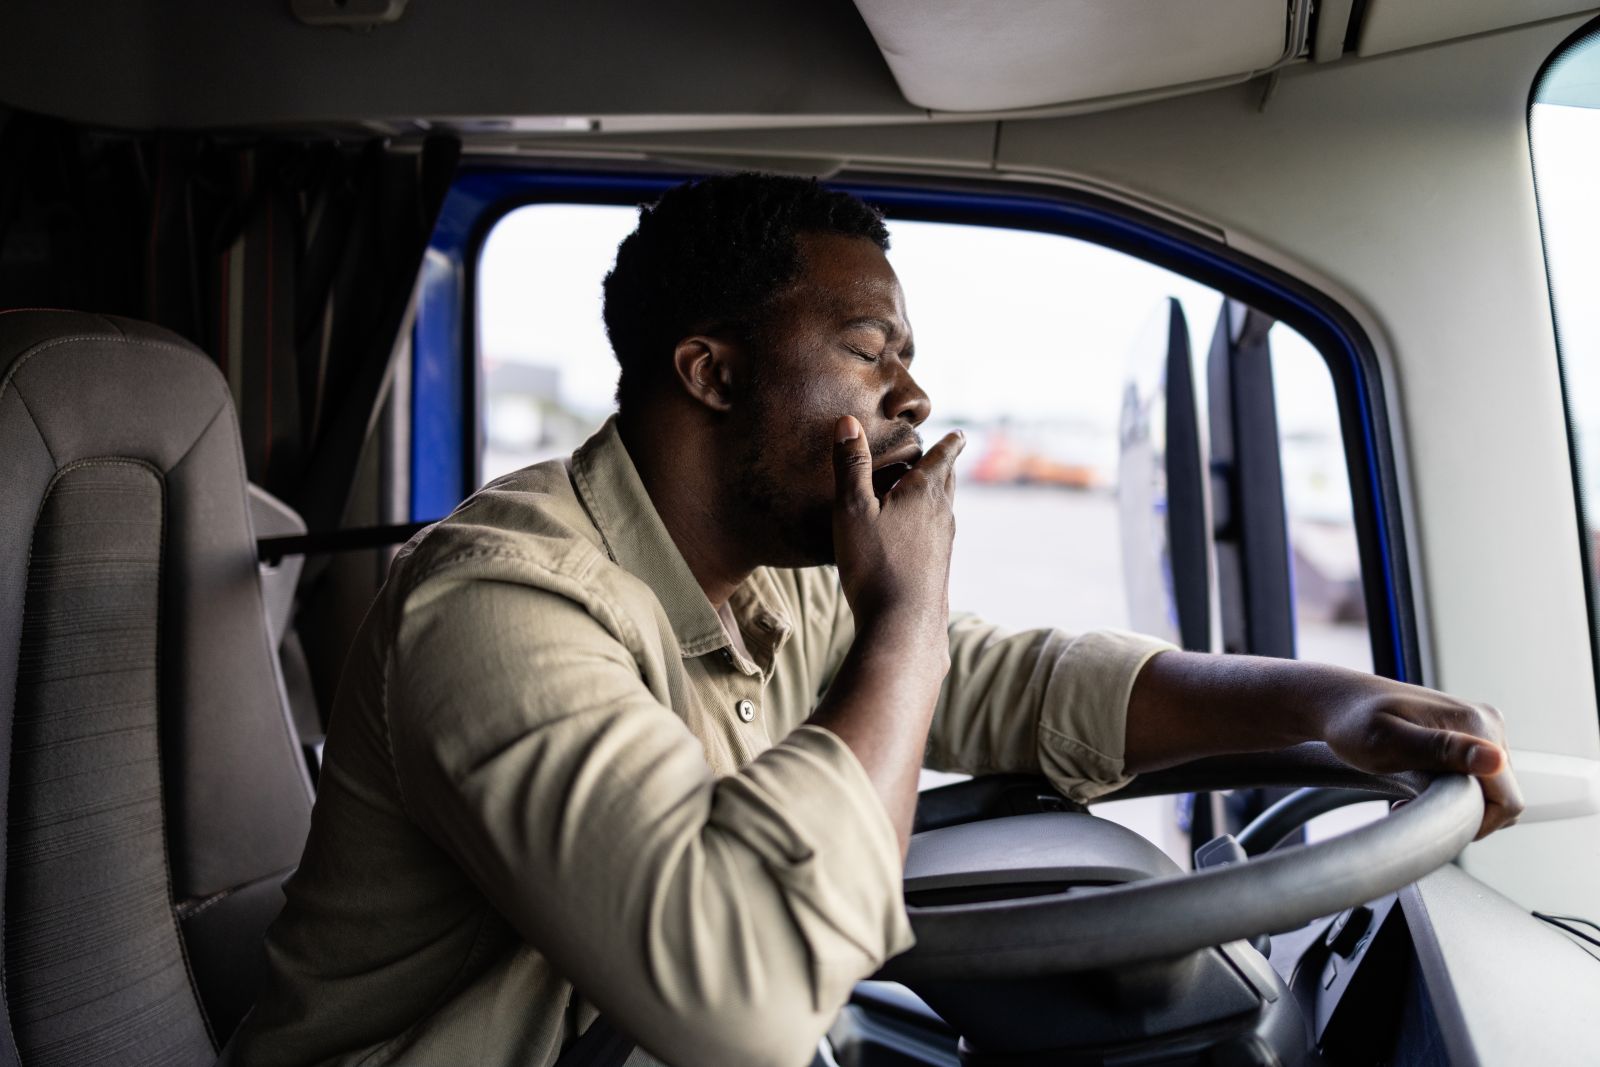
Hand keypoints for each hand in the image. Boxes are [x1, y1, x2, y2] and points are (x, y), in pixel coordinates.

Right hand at [831, 415, 963, 637]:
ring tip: (925, 491)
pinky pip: (936, 535)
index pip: (944, 457)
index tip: (960, 434)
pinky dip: (928, 522)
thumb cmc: (875, 564)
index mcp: (925, 493)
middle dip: (945, 466)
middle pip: (948, 482)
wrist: (902, 626)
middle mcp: (941, 515)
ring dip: (937, 495)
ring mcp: (943, 544)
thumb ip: (850, 465)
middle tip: (945, 454)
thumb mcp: (852, 509)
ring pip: (943, 510)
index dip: (950, 443)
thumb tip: (847, 422)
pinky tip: (912, 537)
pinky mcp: (937, 569)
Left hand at [1317, 673, 1523, 838]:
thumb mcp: (1389, 742)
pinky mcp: (1466, 734)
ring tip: (1410, 792)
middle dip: (1462, 812)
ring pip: (1489, 789)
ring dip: (1455, 801)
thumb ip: (1442, 750)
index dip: (1473, 823)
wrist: (1335, 702)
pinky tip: (1417, 782)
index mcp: (1478, 725)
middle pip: (1502, 796)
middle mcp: (1487, 722)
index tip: (1427, 815)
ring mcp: (1478, 727)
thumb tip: (1496, 759)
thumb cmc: (1352, 722)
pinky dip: (1451, 788)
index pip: (1508, 799)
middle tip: (1409, 804)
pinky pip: (1476, 776)